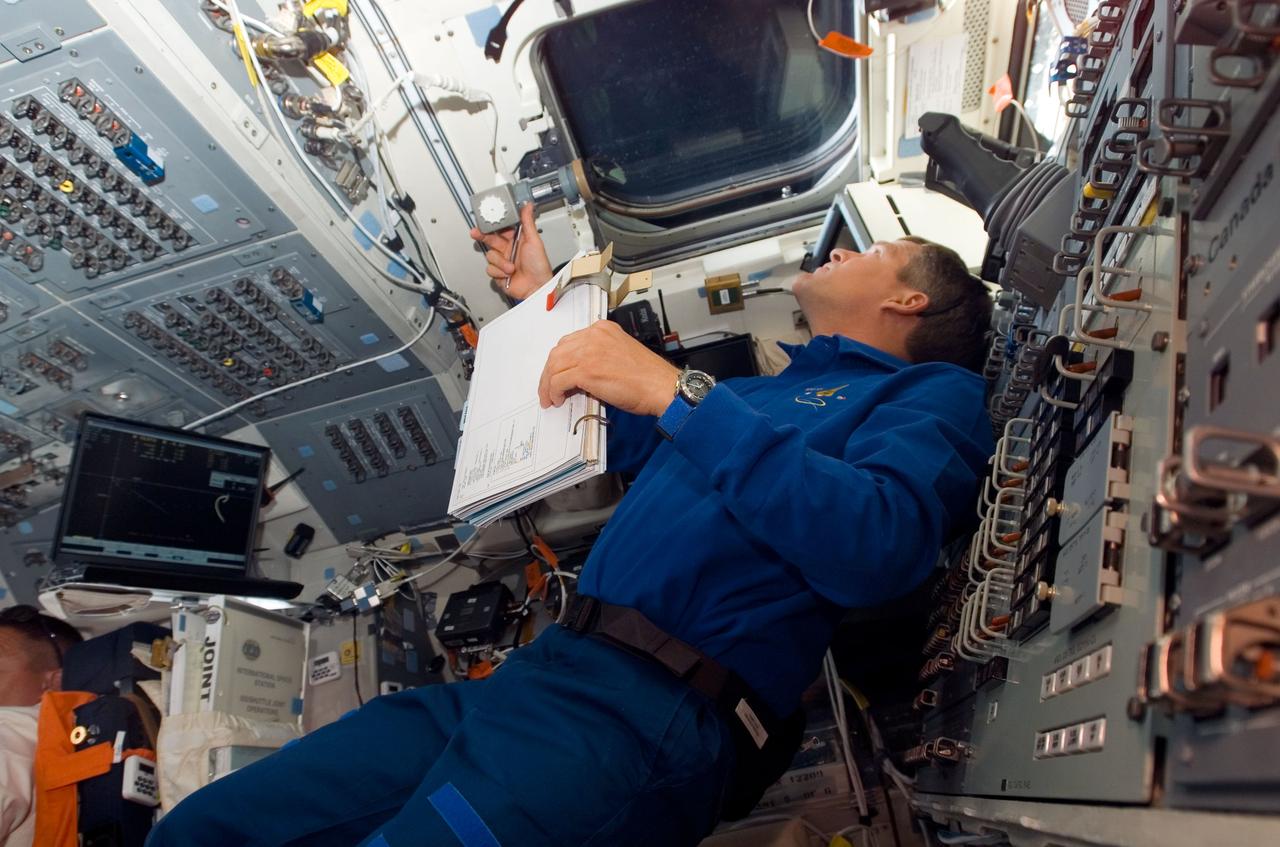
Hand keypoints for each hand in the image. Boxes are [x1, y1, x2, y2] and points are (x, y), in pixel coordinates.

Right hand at [469, 202, 553, 299]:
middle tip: (476, 232)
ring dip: (501, 262)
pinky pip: (490, 269)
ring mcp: (502, 262)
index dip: (492, 225)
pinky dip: (499, 272)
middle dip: (482, 236)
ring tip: (512, 267)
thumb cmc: (539, 265)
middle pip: (490, 239)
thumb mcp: (534, 240)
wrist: (537, 287)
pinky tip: (508, 274)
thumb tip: (528, 206)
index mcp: (516, 240)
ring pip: (490, 256)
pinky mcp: (498, 273)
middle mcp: (508, 250)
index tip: (486, 220)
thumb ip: (528, 222)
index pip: (500, 229)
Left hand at [539, 320, 680, 416]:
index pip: (569, 342)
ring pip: (554, 366)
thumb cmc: (646, 377)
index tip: (556, 375)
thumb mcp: (618, 354)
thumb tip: (577, 374)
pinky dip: (554, 392)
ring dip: (548, 385)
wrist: (661, 386)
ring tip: (550, 398)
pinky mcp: (586, 370)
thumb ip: (597, 356)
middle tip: (547, 389)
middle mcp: (593, 335)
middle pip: (557, 352)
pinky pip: (558, 380)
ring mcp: (589, 351)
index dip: (559, 361)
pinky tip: (558, 399)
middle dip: (548, 373)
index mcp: (602, 329)